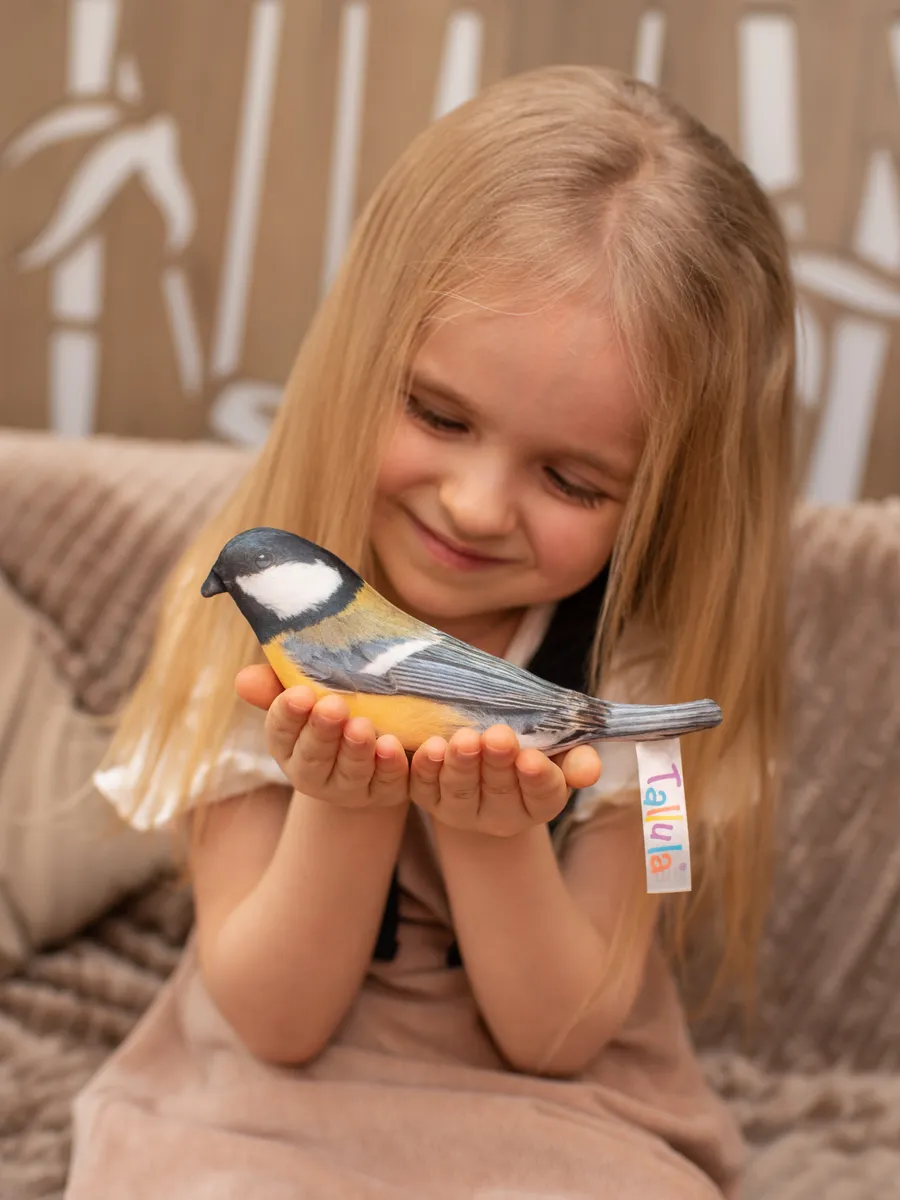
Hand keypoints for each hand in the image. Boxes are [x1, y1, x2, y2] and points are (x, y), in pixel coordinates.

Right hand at [235, 665, 408, 807]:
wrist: (380, 738)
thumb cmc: (335, 706)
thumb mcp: (310, 691)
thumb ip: (278, 682)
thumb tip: (243, 680)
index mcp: (288, 744)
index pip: (280, 731)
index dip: (288, 714)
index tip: (300, 694)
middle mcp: (313, 772)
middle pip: (312, 757)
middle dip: (322, 732)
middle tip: (333, 707)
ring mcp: (349, 787)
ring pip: (350, 773)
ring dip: (355, 750)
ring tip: (362, 727)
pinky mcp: (384, 793)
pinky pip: (387, 783)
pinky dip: (390, 766)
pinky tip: (391, 747)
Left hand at [407, 724, 600, 837]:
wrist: (485, 753)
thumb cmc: (528, 748)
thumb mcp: (559, 751)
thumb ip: (577, 759)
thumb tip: (590, 771)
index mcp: (538, 804)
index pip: (543, 795)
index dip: (538, 778)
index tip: (531, 758)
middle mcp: (500, 815)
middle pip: (500, 792)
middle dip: (498, 764)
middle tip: (498, 737)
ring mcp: (461, 810)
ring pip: (461, 791)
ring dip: (461, 765)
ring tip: (464, 739)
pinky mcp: (429, 799)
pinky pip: (423, 787)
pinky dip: (424, 768)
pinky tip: (430, 747)